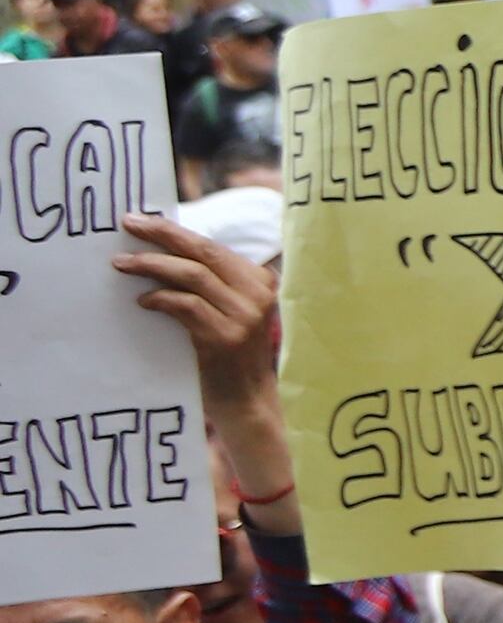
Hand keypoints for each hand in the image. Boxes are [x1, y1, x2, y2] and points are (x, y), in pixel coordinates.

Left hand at [115, 210, 287, 501]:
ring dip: (152, 266)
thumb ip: (211, 286)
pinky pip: (186, 305)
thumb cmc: (228, 355)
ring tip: (122, 264)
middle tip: (129, 224)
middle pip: (204, 252)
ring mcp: (245, 315)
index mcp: (260, 281)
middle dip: (162, 235)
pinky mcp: (226, 336)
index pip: (212, 247)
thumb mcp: (229, 312)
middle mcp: (258, 294)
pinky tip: (143, 301)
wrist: (246, 401)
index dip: (175, 231)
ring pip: (193, 275)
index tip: (141, 221)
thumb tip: (163, 252)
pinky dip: (161, 298)